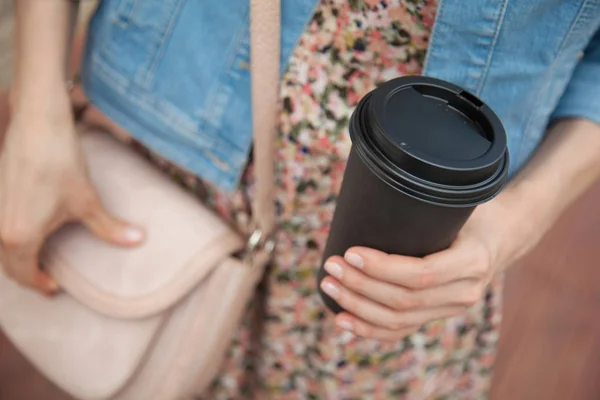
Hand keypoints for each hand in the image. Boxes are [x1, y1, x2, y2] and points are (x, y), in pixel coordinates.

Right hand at [0, 95, 143, 294]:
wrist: (37, 126)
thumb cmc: (60, 164)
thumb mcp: (87, 201)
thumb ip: (109, 228)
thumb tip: (138, 240)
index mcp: (18, 236)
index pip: (24, 274)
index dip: (40, 284)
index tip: (56, 287)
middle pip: (9, 265)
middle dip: (28, 274)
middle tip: (49, 278)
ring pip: (2, 247)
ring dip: (19, 257)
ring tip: (41, 257)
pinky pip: (0, 229)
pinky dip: (12, 239)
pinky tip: (31, 231)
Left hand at [320, 192, 536, 340]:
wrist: (501, 237)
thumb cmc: (472, 214)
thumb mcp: (459, 205)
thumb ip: (427, 205)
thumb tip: (374, 188)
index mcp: (471, 262)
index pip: (420, 274)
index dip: (381, 268)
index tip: (350, 252)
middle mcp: (464, 293)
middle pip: (403, 300)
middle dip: (360, 284)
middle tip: (331, 265)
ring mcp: (450, 309)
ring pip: (397, 321)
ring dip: (357, 306)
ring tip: (328, 287)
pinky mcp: (435, 316)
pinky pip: (400, 331)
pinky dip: (368, 329)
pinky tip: (342, 320)